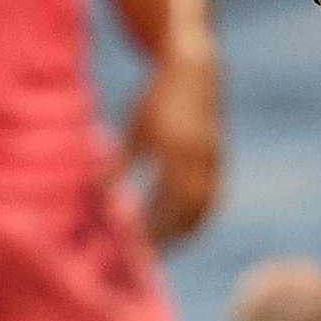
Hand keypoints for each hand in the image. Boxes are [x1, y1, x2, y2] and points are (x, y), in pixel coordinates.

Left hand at [121, 56, 220, 244]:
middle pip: (186, 213)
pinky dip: (195, 216)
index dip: (148, 227)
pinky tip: (178, 222)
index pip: (163, 204)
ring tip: (161, 242)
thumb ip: (119, 164)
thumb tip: (101, 198)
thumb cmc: (155, 97)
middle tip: (144, 250)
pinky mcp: (219, 161)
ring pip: (202, 209)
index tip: (130, 241)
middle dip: (167, 235)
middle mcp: (200, 159)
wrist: (195, 70)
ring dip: (182, 230)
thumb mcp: (133, 130)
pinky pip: (211, 198)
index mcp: (175, 151)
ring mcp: (214, 160)